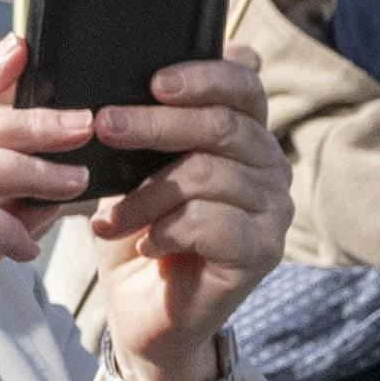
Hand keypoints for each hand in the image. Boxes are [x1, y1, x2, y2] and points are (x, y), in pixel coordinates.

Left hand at [81, 52, 282, 380]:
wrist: (142, 312)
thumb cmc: (139, 230)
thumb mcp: (133, 167)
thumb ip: (146, 119)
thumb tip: (123, 68)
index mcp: (247, 133)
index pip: (244, 83)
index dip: (203, 75)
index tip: (152, 81)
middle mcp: (272, 165)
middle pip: (222, 124)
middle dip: (155, 123)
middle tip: (105, 126)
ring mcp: (275, 210)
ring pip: (208, 174)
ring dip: (146, 194)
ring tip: (111, 217)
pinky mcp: (264, 251)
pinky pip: (212, 222)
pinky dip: (167, 230)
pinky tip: (148, 243)